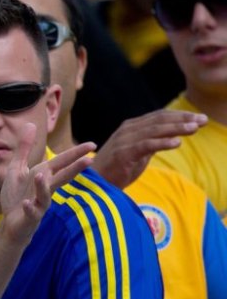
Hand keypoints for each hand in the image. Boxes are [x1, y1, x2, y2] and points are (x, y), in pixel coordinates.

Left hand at [0, 124, 94, 244]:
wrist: (11, 223)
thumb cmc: (17, 195)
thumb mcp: (18, 168)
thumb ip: (25, 148)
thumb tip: (31, 124)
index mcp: (43, 175)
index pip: (62, 162)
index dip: (75, 153)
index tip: (92, 145)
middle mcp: (45, 188)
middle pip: (62, 177)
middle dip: (75, 168)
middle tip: (90, 159)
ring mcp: (39, 203)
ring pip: (45, 194)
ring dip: (43, 186)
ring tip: (41, 176)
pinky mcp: (30, 216)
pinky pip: (32, 212)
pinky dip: (30, 207)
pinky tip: (27, 203)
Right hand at [93, 109, 207, 188]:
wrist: (95, 183)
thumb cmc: (117, 169)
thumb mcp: (138, 152)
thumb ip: (152, 142)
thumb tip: (172, 135)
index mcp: (131, 127)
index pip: (159, 116)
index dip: (180, 115)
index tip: (199, 118)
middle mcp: (127, 130)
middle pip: (159, 120)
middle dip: (183, 119)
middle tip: (203, 120)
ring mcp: (124, 140)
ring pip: (154, 130)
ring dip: (177, 128)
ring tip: (195, 128)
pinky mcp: (123, 153)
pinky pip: (145, 145)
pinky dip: (162, 143)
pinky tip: (178, 143)